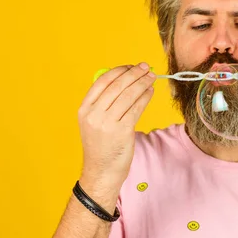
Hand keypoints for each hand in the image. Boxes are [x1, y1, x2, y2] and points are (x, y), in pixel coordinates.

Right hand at [77, 63, 155, 192]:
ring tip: (152, 78)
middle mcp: (94, 114)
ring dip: (143, 83)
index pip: (103, 81)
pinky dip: (145, 97)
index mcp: (84, 109)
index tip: (132, 66)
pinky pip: (136, 108)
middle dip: (134, 73)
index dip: (119, 70)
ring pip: (129, 95)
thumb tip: (125, 79)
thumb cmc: (101, 146)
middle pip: (117, 85)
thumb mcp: (94, 122)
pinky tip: (150, 92)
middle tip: (146, 68)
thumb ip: (104, 102)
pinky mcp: (122, 131)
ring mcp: (107, 123)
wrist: (101, 171)